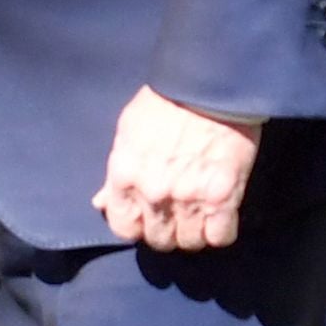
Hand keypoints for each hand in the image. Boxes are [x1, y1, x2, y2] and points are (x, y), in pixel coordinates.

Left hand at [96, 86, 261, 253]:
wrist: (209, 83)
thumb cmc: (165, 100)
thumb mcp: (128, 131)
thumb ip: (115, 174)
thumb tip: (102, 202)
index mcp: (125, 178)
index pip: (123, 228)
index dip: (137, 225)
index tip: (148, 217)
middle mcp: (153, 195)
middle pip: (158, 239)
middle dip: (167, 229)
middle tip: (177, 212)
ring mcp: (189, 199)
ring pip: (190, 242)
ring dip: (195, 231)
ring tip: (201, 214)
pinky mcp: (223, 197)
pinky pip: (220, 237)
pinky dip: (221, 230)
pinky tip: (221, 215)